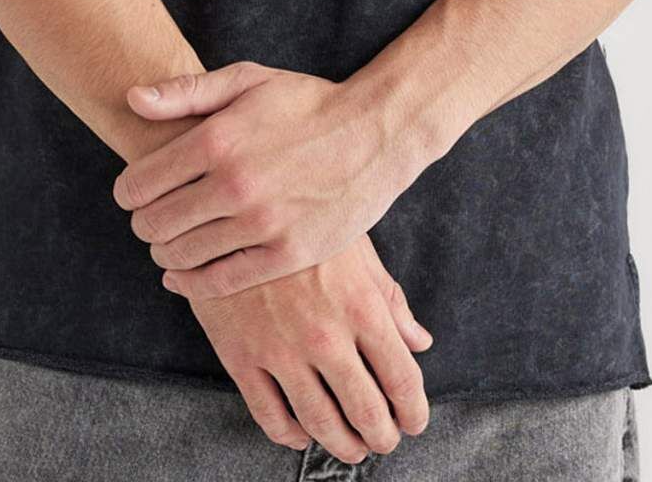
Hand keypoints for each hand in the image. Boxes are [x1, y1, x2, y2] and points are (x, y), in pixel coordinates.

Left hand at [113, 60, 409, 299]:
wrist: (374, 134)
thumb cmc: (306, 103)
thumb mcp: (247, 80)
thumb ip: (185, 91)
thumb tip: (131, 99)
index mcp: (217, 140)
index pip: (140, 183)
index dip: (127, 192)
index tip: (132, 194)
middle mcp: (234, 185)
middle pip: (155, 224)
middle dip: (143, 224)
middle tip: (149, 221)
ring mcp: (261, 224)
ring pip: (183, 255)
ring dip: (165, 252)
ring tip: (168, 244)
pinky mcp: (286, 254)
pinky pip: (221, 281)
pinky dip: (192, 283)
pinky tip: (182, 275)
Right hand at [175, 230, 432, 463]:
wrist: (231, 204)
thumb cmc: (302, 219)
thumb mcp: (355, 246)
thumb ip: (389, 298)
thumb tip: (420, 342)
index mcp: (360, 304)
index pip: (401, 379)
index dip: (413, 411)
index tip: (414, 421)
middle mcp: (324, 334)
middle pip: (365, 412)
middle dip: (382, 436)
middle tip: (385, 440)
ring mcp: (280, 349)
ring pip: (320, 424)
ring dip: (343, 445)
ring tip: (352, 447)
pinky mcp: (240, 356)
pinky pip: (270, 416)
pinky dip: (291, 435)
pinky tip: (301, 431)